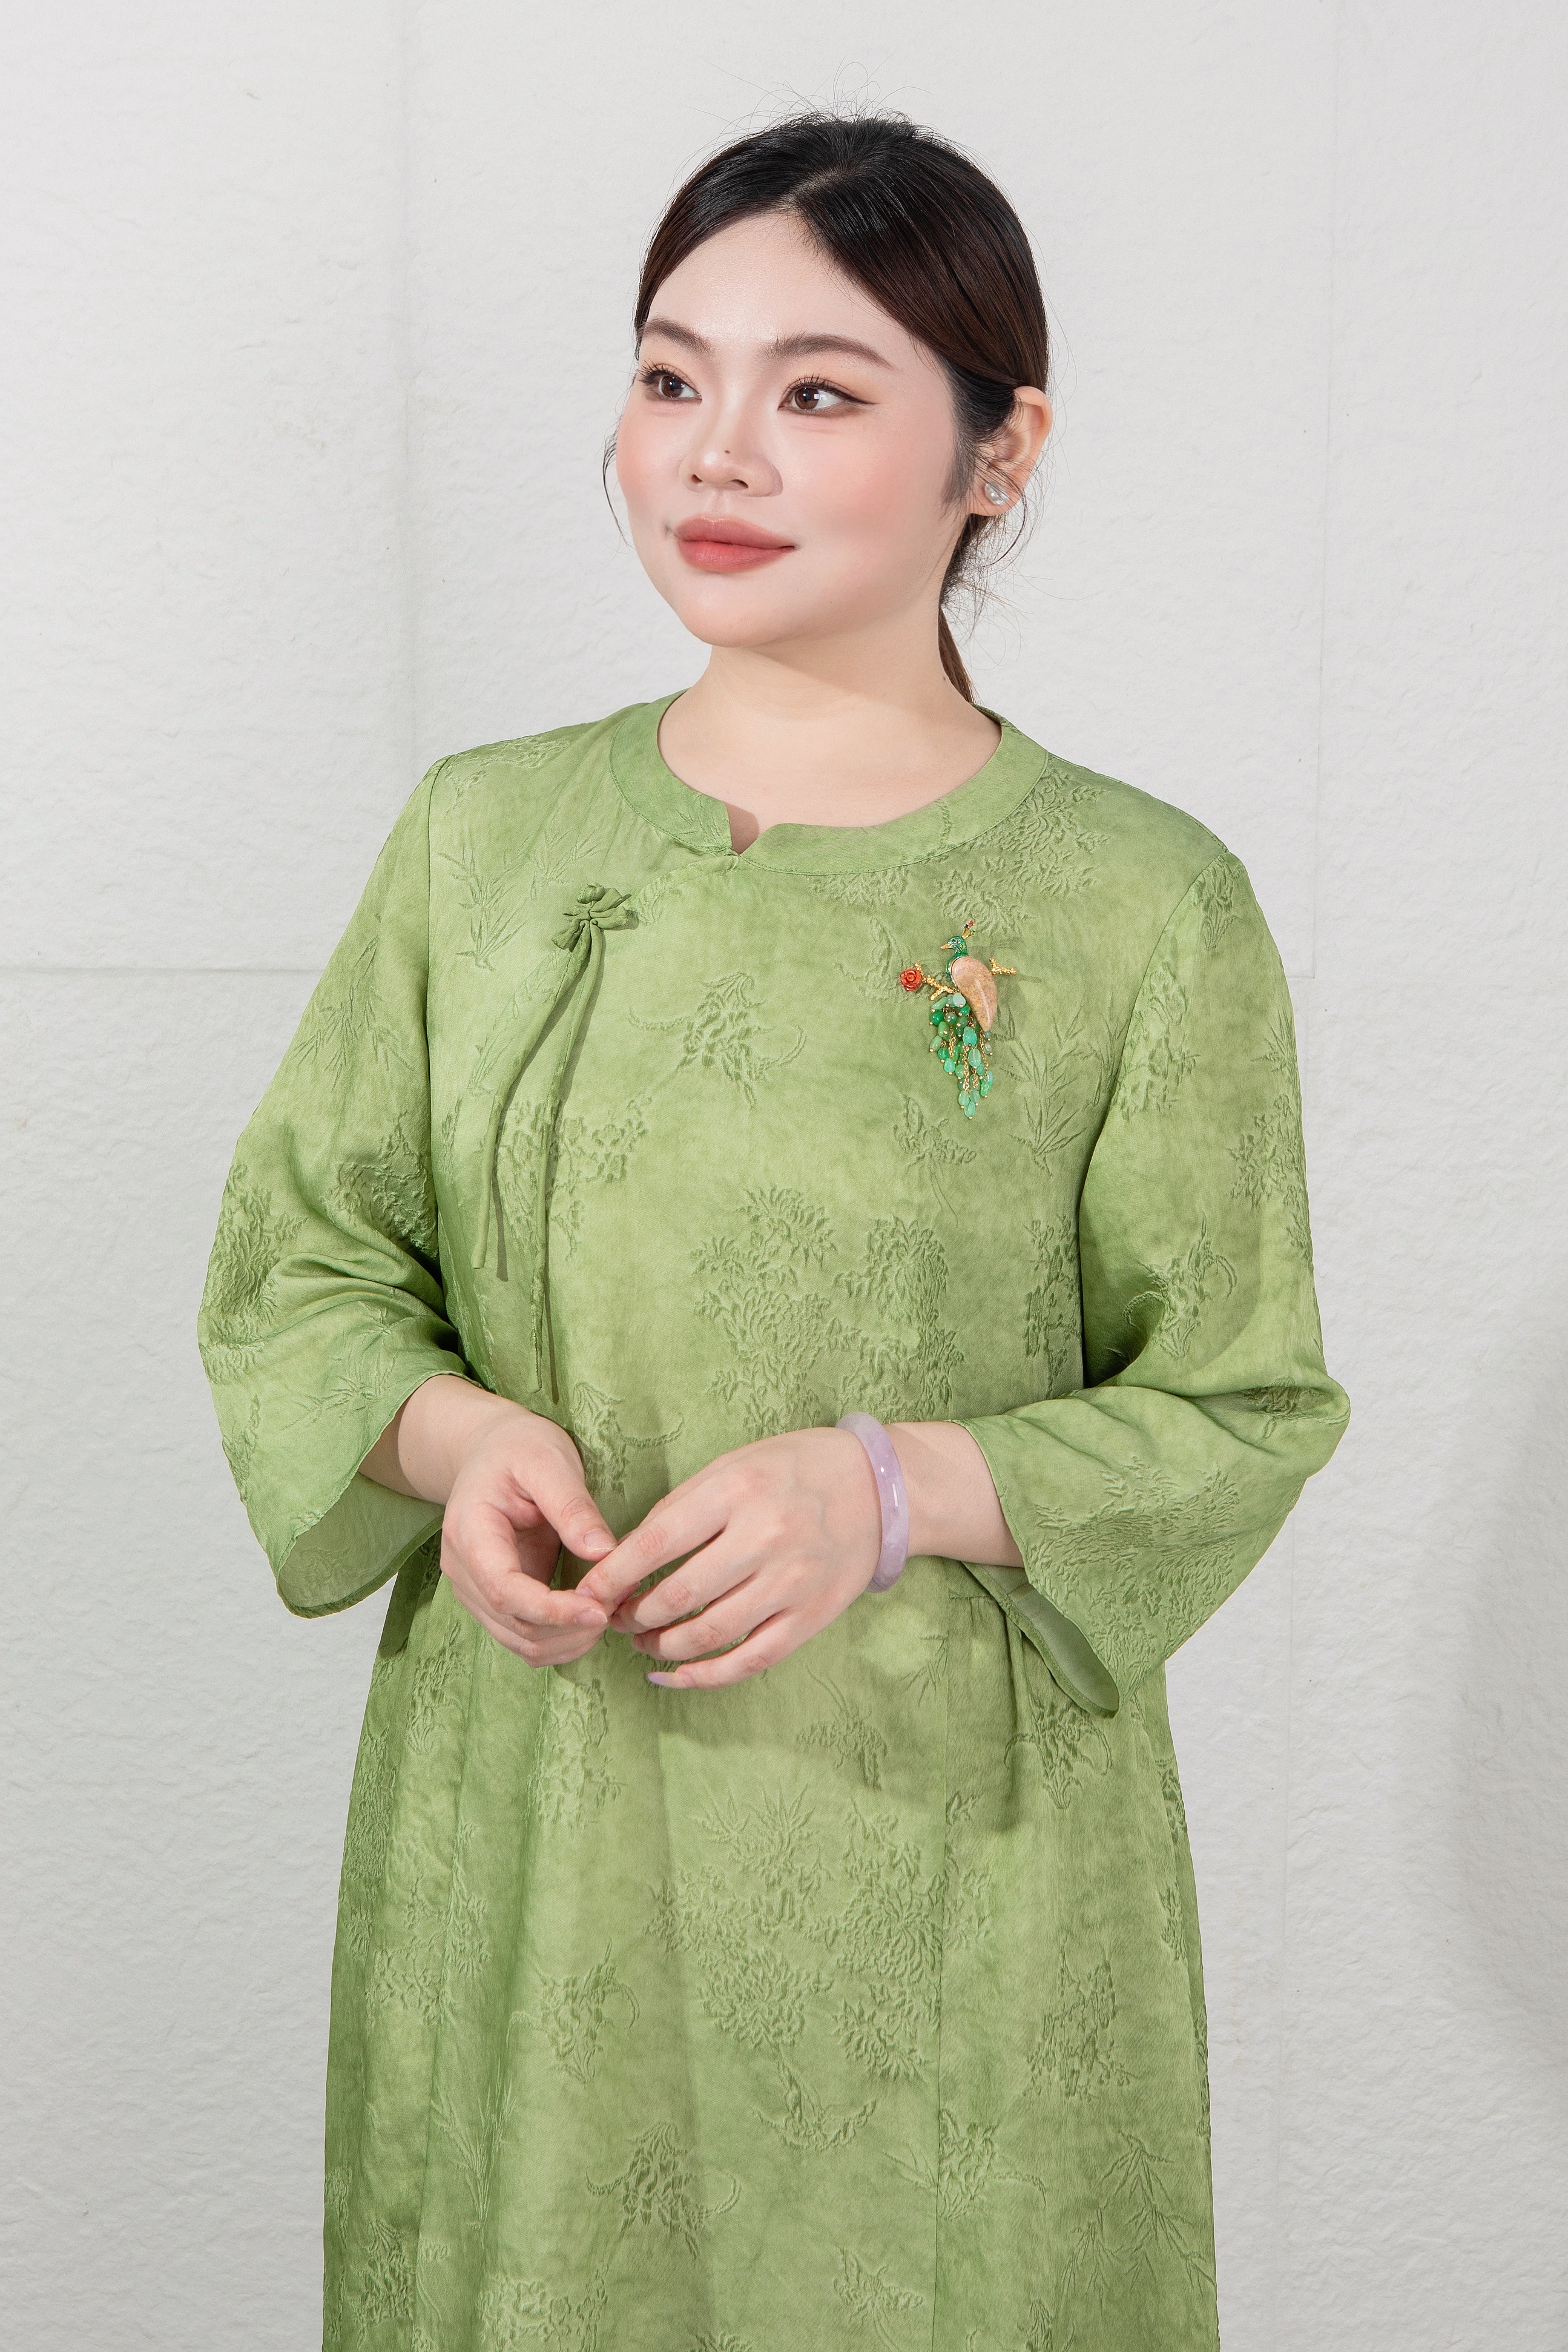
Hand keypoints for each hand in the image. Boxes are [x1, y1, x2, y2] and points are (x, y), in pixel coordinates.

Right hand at [362, 1377, 614, 1667]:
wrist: (490, 1450)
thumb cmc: (518, 1448)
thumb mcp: (548, 1462)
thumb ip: (572, 1506)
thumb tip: (603, 1552)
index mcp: (470, 1532)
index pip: (504, 1591)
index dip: (553, 1611)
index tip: (599, 1611)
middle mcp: (463, 1570)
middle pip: (515, 1625)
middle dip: (571, 1627)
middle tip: (621, 1601)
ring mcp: (476, 1590)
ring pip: (521, 1641)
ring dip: (570, 1639)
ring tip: (612, 1607)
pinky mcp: (496, 1599)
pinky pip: (527, 1636)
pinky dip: (562, 1638)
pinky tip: (592, 1615)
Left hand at [574, 1426, 882, 1689]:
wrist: (880, 1488)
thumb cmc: (793, 1470)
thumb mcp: (733, 1465)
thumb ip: (681, 1507)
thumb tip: (625, 1557)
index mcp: (737, 1490)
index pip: (656, 1542)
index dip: (612, 1576)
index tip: (585, 1593)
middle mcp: (764, 1537)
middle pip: (678, 1594)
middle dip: (632, 1615)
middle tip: (614, 1617)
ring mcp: (791, 1582)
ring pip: (708, 1634)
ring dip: (662, 1646)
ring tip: (642, 1641)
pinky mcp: (811, 1616)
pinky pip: (749, 1661)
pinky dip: (705, 1676)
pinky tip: (675, 1675)